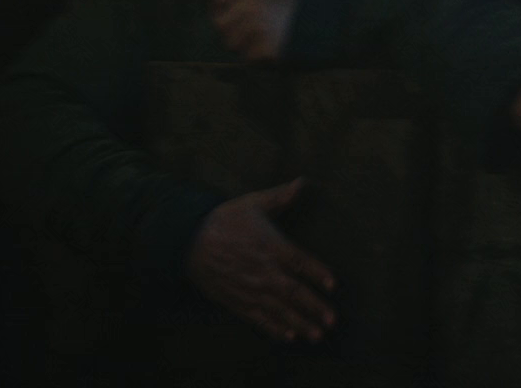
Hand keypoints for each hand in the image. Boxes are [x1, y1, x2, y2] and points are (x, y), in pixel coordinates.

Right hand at [186, 178, 336, 342]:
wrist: (187, 240)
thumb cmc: (225, 220)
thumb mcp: (253, 203)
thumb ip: (280, 196)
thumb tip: (303, 182)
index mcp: (270, 245)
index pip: (300, 262)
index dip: (318, 273)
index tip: (333, 286)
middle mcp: (262, 270)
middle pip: (293, 292)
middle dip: (314, 307)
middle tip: (332, 321)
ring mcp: (248, 287)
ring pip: (278, 309)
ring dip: (298, 323)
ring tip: (316, 335)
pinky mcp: (235, 299)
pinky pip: (256, 317)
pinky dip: (273, 328)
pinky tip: (288, 338)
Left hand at [210, 0, 300, 61]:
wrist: (323, 27)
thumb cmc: (295, 11)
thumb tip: (215, 4)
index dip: (219, 9)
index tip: (227, 17)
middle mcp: (252, 7)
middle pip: (220, 24)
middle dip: (230, 32)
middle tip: (246, 37)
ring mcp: (257, 28)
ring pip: (232, 44)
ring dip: (243, 46)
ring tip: (261, 43)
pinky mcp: (264, 47)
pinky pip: (248, 57)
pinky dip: (257, 58)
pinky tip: (270, 50)